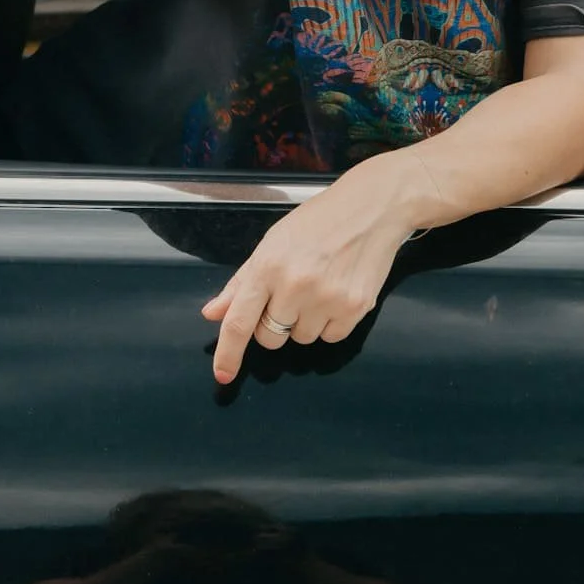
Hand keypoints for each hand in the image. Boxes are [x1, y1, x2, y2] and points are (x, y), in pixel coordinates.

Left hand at [200, 155, 421, 383]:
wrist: (371, 209)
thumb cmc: (317, 222)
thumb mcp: (272, 243)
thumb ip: (241, 282)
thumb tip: (212, 313)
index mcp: (268, 267)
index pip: (239, 322)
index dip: (228, 353)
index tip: (223, 374)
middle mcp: (295, 286)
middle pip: (270, 338)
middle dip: (274, 325)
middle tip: (288, 295)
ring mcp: (327, 299)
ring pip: (302, 339)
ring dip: (305, 322)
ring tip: (318, 287)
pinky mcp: (355, 308)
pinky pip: (331, 337)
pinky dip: (330, 323)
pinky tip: (336, 293)